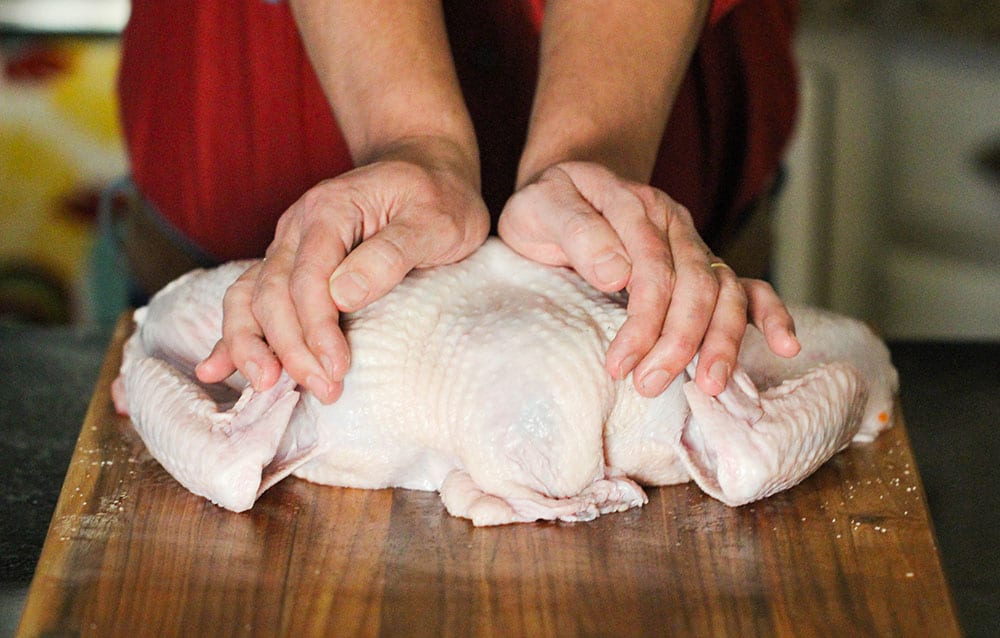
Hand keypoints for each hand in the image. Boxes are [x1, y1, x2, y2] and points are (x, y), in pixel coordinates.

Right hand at [195, 154, 489, 402]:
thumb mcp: (436, 221)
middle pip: (272, 293)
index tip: (337, 368)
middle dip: (290, 348)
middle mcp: (297, 226)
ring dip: (250, 344)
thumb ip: (391, 254)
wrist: (428, 167)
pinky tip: (215, 367)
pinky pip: (251, 298)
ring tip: (265, 385)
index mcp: (331, 210)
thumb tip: (342, 295)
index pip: (308, 278)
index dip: (317, 329)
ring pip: (248, 296)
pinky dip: (234, 333)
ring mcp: (288, 244)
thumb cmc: (440, 197)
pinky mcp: (290, 264)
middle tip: (323, 389)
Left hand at [497, 161, 799, 396]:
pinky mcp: (703, 264)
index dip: (641, 321)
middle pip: (695, 284)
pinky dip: (772, 314)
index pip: (652, 268)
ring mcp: (693, 243)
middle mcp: (672, 222)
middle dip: (679, 341)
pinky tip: (787, 345)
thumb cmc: (549, 207)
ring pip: (726, 290)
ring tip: (710, 384)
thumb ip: (577, 231)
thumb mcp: (540, 207)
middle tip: (650, 385)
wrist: (564, 194)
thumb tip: (617, 273)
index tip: (619, 365)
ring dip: (722, 339)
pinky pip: (747, 286)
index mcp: (634, 204)